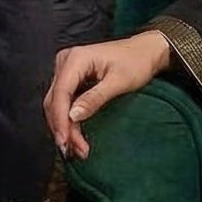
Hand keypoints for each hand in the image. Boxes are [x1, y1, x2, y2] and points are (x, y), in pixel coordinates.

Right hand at [44, 30, 170, 158]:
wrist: (146, 51)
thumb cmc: (137, 62)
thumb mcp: (119, 82)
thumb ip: (94, 98)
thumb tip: (72, 116)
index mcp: (75, 59)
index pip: (60, 93)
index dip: (60, 119)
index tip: (64, 141)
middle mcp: (65, 62)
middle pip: (55, 101)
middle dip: (63, 127)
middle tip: (75, 150)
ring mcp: (67, 70)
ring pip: (57, 104)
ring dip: (65, 127)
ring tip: (77, 148)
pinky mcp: (72, 79)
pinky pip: (65, 102)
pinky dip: (69, 120)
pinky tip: (76, 136)